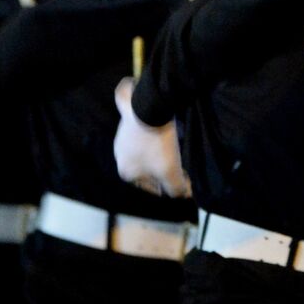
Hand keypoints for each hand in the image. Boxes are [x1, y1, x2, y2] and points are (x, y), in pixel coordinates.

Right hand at [113, 77, 189, 198]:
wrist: (148, 106)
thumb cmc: (156, 143)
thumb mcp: (170, 170)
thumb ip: (175, 188)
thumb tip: (183, 196)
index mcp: (126, 173)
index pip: (148, 189)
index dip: (166, 188)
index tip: (181, 182)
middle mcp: (120, 157)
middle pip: (146, 171)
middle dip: (162, 171)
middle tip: (179, 167)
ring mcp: (122, 138)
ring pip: (144, 153)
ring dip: (158, 154)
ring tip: (173, 150)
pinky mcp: (128, 121)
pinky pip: (143, 134)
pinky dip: (153, 137)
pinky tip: (165, 133)